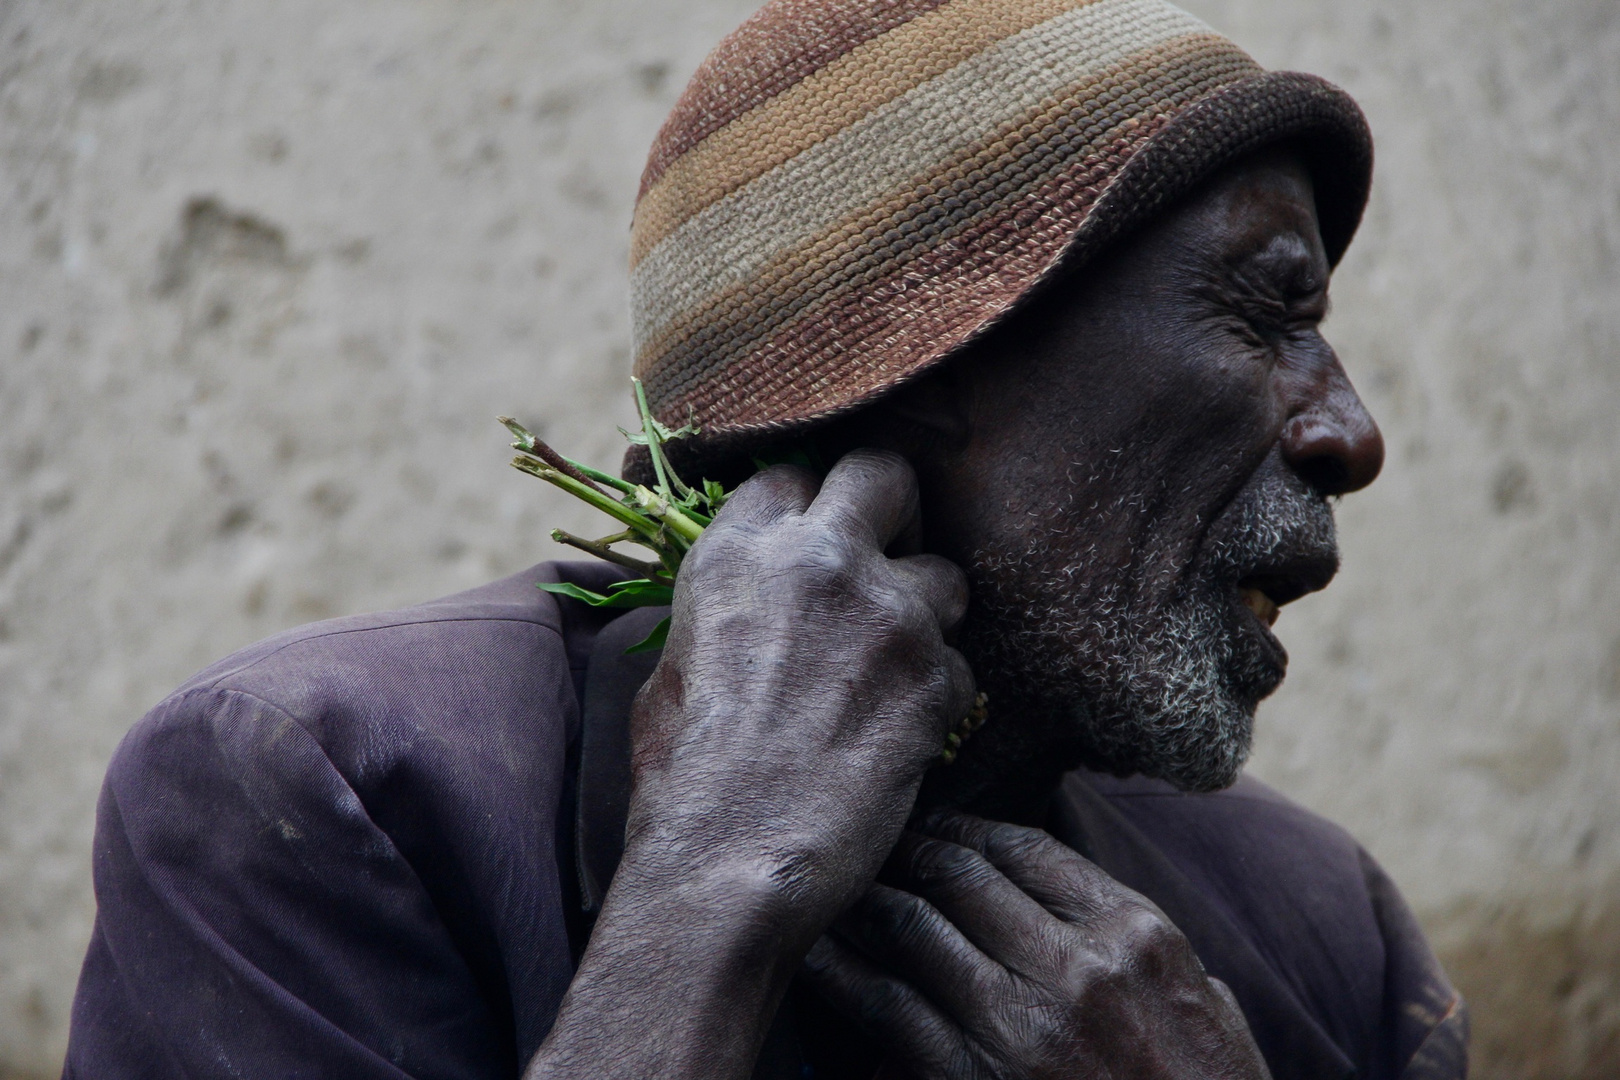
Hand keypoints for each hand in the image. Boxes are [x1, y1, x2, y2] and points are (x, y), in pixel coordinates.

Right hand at [531, 451, 972, 1079]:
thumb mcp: (671, 672)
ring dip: (930, 616)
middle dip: (894, 510)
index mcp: (736, 554)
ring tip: (897, 672)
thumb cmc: (683, 782)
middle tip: (889, 559)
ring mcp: (886, 613)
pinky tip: (903, 739)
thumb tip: (748, 608)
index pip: (793, 475)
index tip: (816, 541)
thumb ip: (724, 614)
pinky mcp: (935, 675)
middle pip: (885, 475)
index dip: (809, 507)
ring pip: (947, 575)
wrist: (730, 864)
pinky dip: (940, 698)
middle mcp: (817, 561)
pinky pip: (962, 666)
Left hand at [802, 811, 1270, 1079]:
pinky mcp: (973, 1079)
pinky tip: (814, 954)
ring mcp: (1022, 1024)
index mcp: (1136, 932)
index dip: (969, 826)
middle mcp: (1077, 964)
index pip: (1028, 847)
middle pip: (961, 873)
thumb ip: (1139, 947)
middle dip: (910, 852)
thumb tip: (1075, 908)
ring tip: (842, 889)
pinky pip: (888, 1009)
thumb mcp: (1207, 1006)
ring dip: (869, 900)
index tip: (939, 825)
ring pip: (915, 925)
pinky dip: (843, 974)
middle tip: (877, 844)